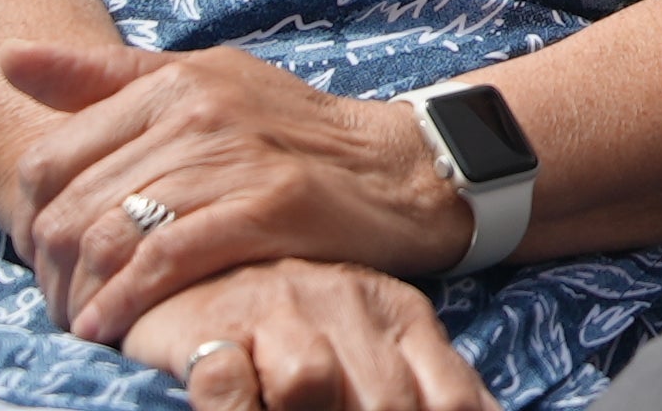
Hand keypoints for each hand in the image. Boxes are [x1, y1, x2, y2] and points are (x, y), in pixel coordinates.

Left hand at [6, 41, 472, 345]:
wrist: (399, 169)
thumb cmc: (291, 135)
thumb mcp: (206, 84)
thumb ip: (107, 78)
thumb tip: (8, 60)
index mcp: (175, 80)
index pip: (50, 157)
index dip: (30, 218)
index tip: (44, 255)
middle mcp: (199, 110)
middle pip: (74, 206)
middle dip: (50, 268)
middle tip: (57, 301)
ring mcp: (235, 156)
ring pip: (112, 235)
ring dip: (81, 294)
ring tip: (81, 319)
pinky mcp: (268, 205)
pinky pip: (165, 261)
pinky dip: (125, 302)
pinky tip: (109, 326)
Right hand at [126, 257, 492, 410]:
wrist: (210, 265)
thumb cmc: (305, 321)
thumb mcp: (382, 341)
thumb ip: (433, 382)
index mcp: (402, 315)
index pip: (451, 397)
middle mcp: (347, 308)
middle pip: (385, 401)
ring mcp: (278, 315)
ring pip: (309, 381)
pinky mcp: (212, 331)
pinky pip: (227, 381)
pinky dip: (237, 408)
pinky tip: (246, 406)